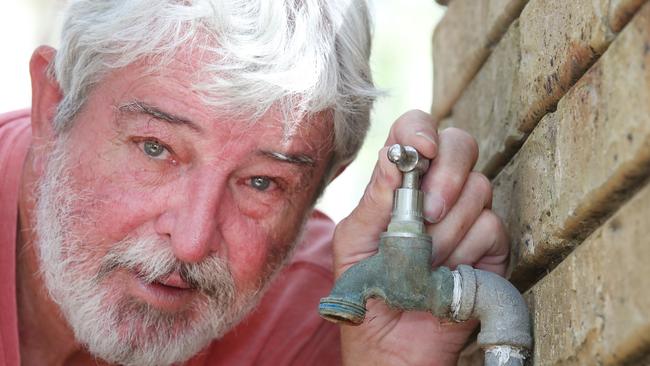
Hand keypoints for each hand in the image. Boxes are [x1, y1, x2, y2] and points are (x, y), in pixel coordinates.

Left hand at [332, 110, 509, 364]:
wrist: (390, 343)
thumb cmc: (367, 287)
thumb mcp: (355, 241)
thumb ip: (375, 200)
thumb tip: (396, 157)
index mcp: (399, 182)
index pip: (416, 129)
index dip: (422, 131)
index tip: (420, 153)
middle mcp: (437, 189)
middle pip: (460, 144)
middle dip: (445, 177)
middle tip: (426, 214)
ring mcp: (466, 214)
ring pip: (478, 189)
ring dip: (446, 230)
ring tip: (424, 261)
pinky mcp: (490, 246)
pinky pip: (491, 227)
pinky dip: (464, 252)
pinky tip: (445, 273)